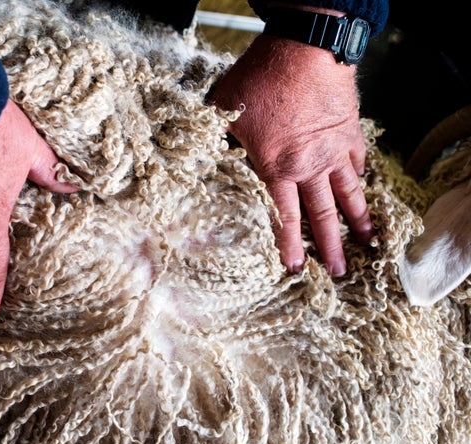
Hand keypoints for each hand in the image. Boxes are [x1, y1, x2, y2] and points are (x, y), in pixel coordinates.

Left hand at [208, 33, 373, 275]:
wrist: (304, 48)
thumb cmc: (261, 79)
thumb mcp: (225, 110)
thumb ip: (218, 137)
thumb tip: (201, 151)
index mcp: (277, 168)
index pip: (285, 217)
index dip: (289, 245)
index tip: (295, 268)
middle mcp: (310, 166)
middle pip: (323, 215)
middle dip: (331, 246)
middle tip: (339, 271)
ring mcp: (335, 148)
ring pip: (348, 192)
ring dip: (356, 219)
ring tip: (366, 240)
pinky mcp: (350, 129)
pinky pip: (358, 159)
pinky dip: (360, 175)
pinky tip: (362, 185)